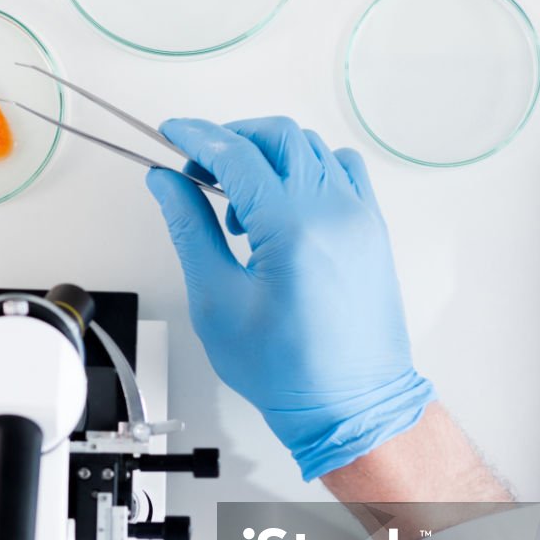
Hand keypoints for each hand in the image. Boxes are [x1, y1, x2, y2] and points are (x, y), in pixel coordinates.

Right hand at [148, 117, 433, 481]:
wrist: (352, 405)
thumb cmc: (290, 371)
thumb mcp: (217, 300)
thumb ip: (191, 229)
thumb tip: (167, 183)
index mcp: (293, 227)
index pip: (238, 153)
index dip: (197, 137)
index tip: (172, 134)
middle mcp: (334, 212)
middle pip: (278, 137)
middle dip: (231, 139)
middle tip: (197, 169)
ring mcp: (360, 217)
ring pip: (311, 148)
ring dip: (268, 155)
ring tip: (238, 200)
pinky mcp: (372, 229)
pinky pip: (342, 171)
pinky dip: (307, 169)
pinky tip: (283, 203)